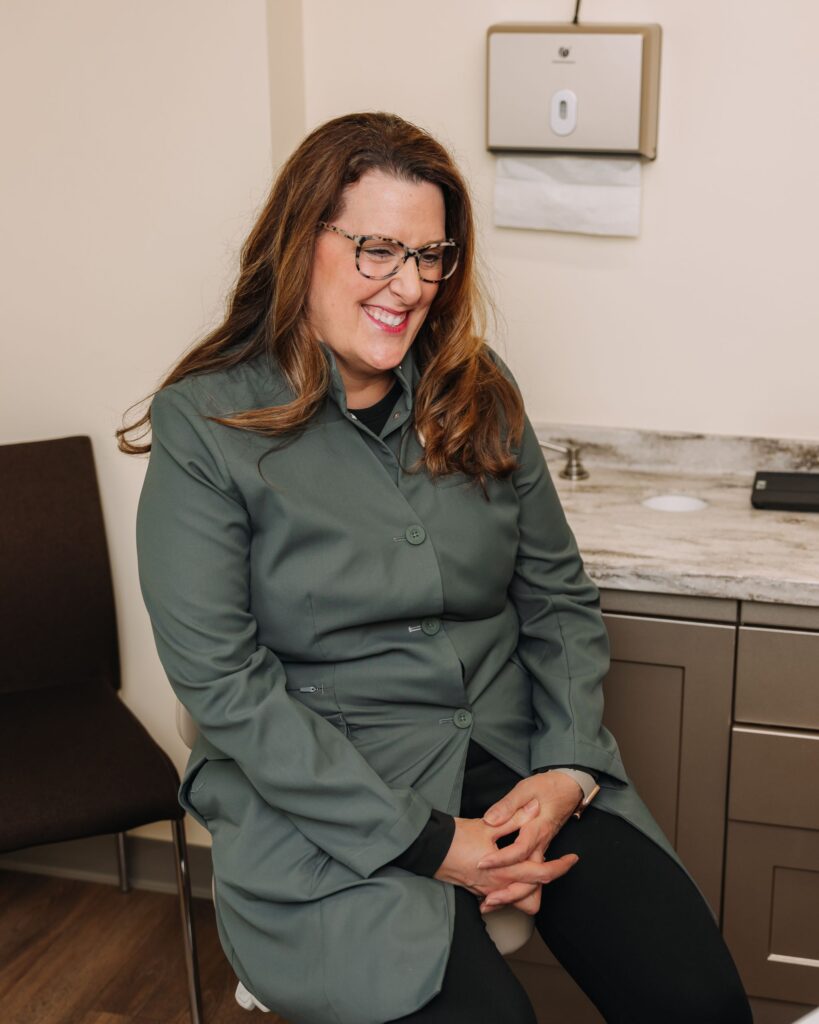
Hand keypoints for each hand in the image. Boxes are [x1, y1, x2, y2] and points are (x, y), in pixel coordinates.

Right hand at [433, 798, 576, 912]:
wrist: (430, 850)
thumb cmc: (457, 837)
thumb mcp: (487, 825)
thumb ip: (514, 819)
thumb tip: (534, 809)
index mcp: (505, 870)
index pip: (541, 874)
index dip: (560, 867)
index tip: (572, 859)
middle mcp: (499, 887)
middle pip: (534, 896)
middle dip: (548, 880)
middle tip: (559, 864)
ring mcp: (488, 893)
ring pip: (519, 902)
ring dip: (530, 890)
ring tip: (536, 869)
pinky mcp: (480, 893)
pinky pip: (504, 899)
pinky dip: (512, 891)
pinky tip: (513, 876)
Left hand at [476, 773, 581, 913]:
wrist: (569, 789)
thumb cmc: (548, 787)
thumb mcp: (525, 789)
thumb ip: (508, 805)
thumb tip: (491, 819)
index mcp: (537, 829)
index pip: (519, 850)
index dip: (501, 859)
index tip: (482, 863)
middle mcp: (541, 844)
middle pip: (530, 877)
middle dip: (509, 892)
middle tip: (488, 900)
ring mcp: (542, 850)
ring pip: (534, 882)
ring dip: (514, 896)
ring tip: (490, 903)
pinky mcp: (539, 851)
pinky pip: (532, 877)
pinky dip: (519, 889)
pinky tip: (500, 893)